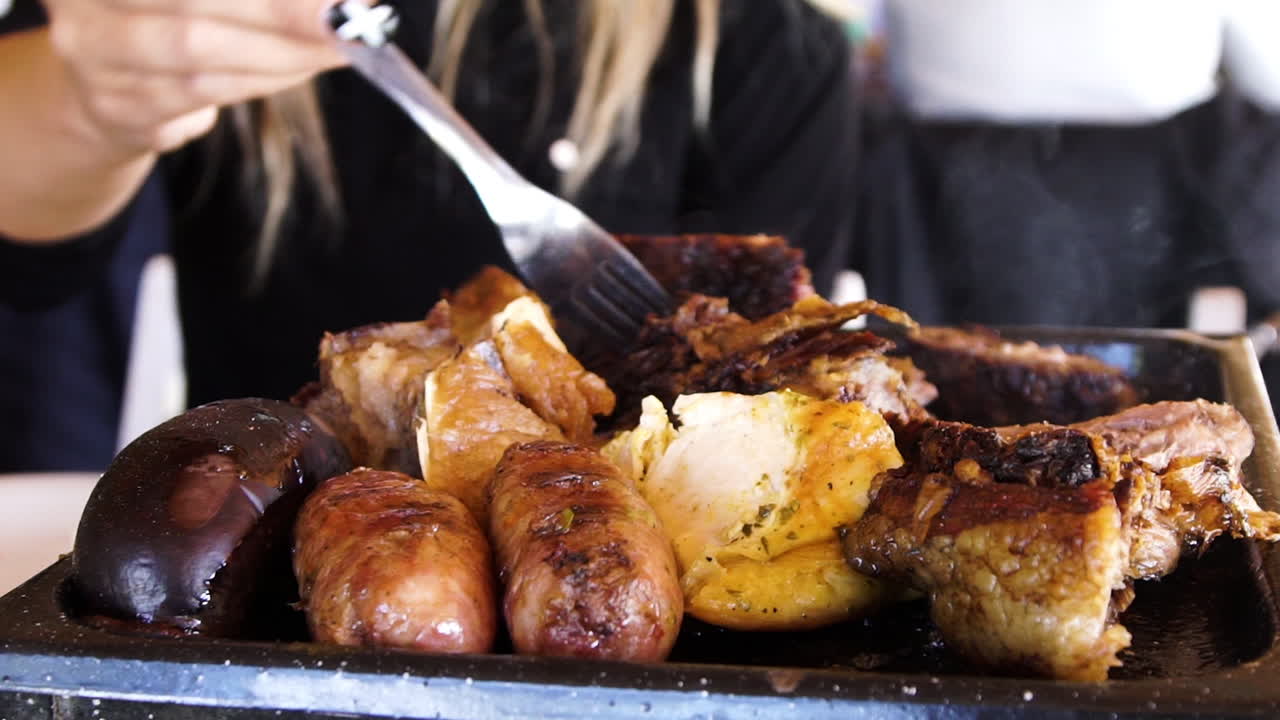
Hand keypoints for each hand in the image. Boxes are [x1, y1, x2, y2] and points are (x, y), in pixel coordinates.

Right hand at [43, 0, 346, 154]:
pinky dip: (264, 77)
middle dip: (284, 10)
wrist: (104, 87)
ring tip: (338, 45)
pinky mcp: (116, 105)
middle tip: (349, 16)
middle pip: (193, 1)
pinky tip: (304, 67)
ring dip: (284, 49)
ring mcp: (93, 51)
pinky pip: (202, 92)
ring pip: (199, 49)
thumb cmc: (168, 16)